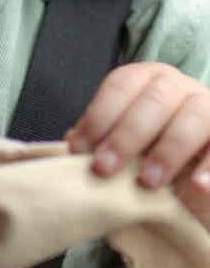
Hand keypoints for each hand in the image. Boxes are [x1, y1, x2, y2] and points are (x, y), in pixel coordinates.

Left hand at [65, 62, 209, 191]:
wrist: (197, 180)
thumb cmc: (153, 157)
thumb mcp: (126, 148)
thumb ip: (102, 142)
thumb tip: (72, 144)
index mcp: (149, 81)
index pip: (122, 84)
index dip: (99, 115)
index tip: (80, 150)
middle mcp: (181, 87)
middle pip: (155, 98)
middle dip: (127, 134)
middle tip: (104, 169)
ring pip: (194, 114)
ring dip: (168, 148)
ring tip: (148, 182)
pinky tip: (196, 186)